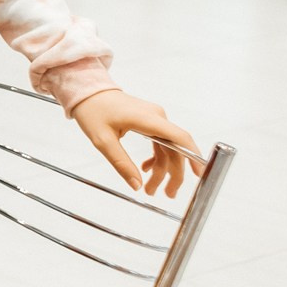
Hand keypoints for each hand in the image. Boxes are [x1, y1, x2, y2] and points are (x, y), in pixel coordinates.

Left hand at [71, 88, 197, 197]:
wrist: (87, 92)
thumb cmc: (92, 111)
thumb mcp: (102, 141)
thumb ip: (121, 163)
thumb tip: (136, 185)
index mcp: (148, 119)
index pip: (180, 139)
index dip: (194, 156)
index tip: (200, 175)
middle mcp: (157, 117)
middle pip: (175, 149)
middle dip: (173, 174)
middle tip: (167, 195)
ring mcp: (154, 118)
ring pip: (167, 148)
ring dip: (162, 169)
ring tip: (151, 189)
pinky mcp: (149, 121)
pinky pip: (160, 142)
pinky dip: (156, 157)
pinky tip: (146, 169)